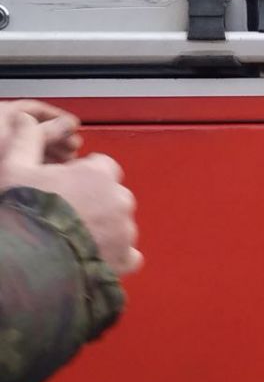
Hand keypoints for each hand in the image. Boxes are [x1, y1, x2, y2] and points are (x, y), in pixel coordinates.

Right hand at [0, 111, 141, 275]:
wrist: (29, 261)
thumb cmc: (24, 212)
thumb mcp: (16, 168)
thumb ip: (28, 140)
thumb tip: (26, 120)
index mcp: (99, 175)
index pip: (103, 166)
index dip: (83, 174)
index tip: (66, 185)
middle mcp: (119, 200)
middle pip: (114, 194)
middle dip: (96, 200)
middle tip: (68, 212)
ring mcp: (125, 230)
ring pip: (120, 223)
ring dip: (105, 227)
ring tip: (75, 236)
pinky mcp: (125, 258)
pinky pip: (129, 254)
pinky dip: (115, 255)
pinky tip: (94, 255)